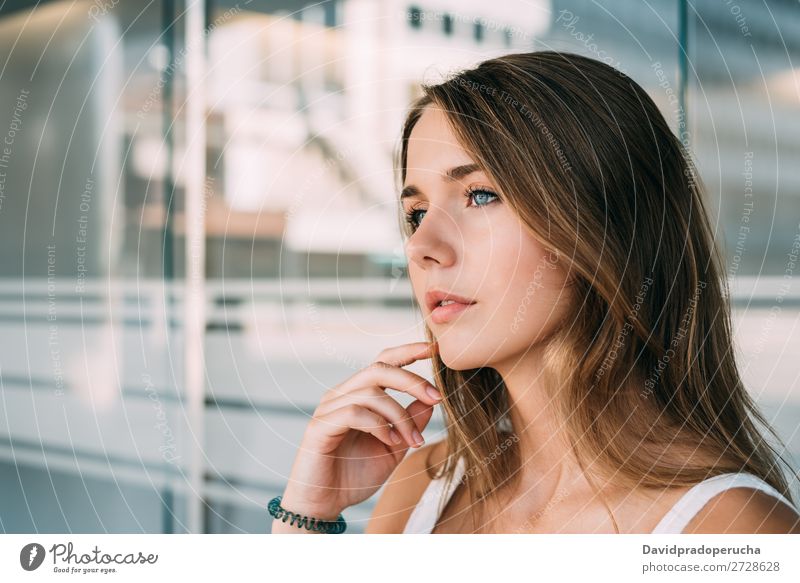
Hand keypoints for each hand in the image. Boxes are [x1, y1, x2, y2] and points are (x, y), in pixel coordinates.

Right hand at [272, 341, 440, 532]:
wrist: (325, 504)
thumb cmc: (355, 475)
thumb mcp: (393, 448)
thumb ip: (410, 424)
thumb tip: (430, 402)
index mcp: (358, 395)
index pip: (383, 362)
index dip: (407, 352)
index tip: (433, 350)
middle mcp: (342, 395)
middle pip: (379, 368)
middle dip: (411, 380)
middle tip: (436, 398)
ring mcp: (329, 408)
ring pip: (370, 392)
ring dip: (399, 415)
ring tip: (413, 440)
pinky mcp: (319, 426)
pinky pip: (354, 413)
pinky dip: (379, 425)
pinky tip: (390, 442)